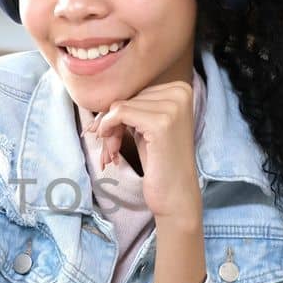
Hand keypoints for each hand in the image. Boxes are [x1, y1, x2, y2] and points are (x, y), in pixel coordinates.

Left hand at [86, 79, 202, 220]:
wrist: (176, 194)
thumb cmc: (159, 160)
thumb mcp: (147, 124)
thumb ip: (135, 104)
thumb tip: (102, 92)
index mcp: (180, 88)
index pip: (134, 90)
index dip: (118, 113)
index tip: (112, 135)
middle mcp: (180, 92)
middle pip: (126, 97)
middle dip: (112, 123)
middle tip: (112, 148)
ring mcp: (173, 106)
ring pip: (119, 106)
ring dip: (109, 132)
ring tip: (114, 153)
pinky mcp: (161, 122)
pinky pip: (118, 113)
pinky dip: (108, 130)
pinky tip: (113, 151)